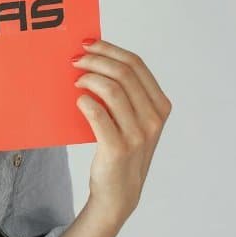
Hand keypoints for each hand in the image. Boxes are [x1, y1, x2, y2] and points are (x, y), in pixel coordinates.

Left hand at [71, 38, 171, 224]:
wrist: (119, 192)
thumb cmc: (121, 150)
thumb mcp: (133, 120)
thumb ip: (124, 94)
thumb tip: (96, 60)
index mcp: (160, 106)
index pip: (137, 64)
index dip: (110, 49)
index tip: (89, 44)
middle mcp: (153, 118)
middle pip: (124, 72)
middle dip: (96, 60)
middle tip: (75, 60)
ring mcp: (138, 134)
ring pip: (111, 89)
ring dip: (88, 78)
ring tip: (75, 80)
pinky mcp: (118, 148)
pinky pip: (99, 114)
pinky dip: (85, 101)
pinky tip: (78, 100)